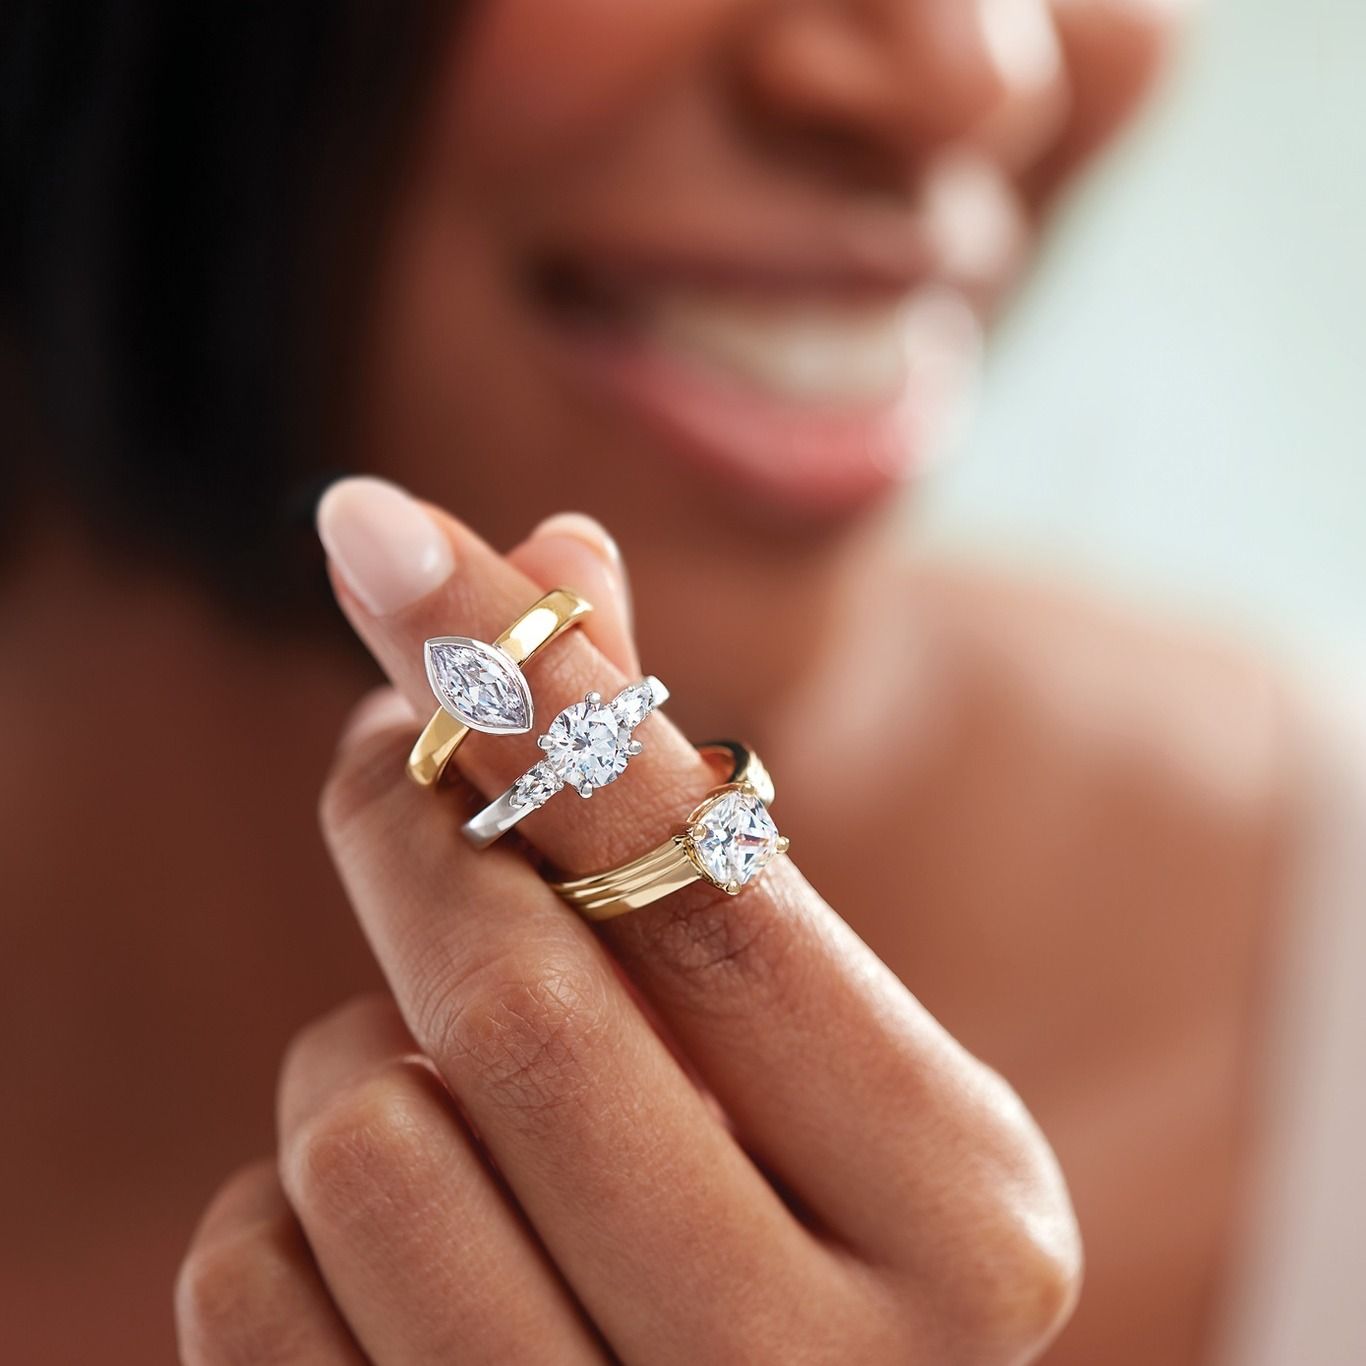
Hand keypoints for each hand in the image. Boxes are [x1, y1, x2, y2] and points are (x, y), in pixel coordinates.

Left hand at [176, 479, 1079, 1363]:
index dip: (539, 692)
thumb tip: (553, 539)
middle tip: (384, 752)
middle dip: (413, 829)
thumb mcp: (782, 1024)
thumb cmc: (781, 1197)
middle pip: (520, 1010)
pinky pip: (250, 1280)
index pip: (712, 895)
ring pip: (367, 1145)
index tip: (383, 533)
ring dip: (356, 1054)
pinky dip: (279, 1200)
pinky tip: (392, 1221)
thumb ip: (657, 798)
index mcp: (961, 1216)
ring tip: (440, 1078)